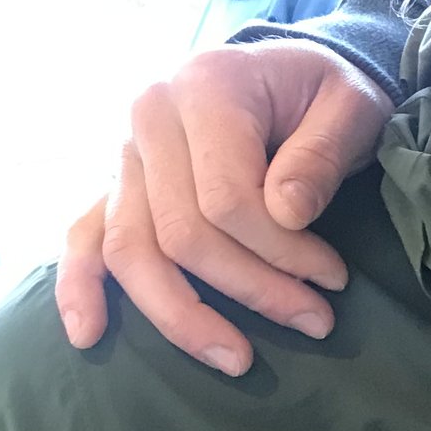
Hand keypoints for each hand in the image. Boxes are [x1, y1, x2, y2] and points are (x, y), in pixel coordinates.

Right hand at [54, 42, 392, 374]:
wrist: (294, 72)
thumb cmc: (327, 91)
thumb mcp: (352, 106)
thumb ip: (321, 155)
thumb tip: (285, 212)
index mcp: (205, 87)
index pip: (226, 197)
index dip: (280, 249)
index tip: (333, 277)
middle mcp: (149, 118)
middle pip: (180, 232)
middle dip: (251, 289)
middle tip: (315, 322)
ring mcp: (126, 154)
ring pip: (131, 250)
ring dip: (182, 315)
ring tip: (238, 359)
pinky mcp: (119, 185)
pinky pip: (83, 237)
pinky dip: (79, 287)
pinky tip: (90, 336)